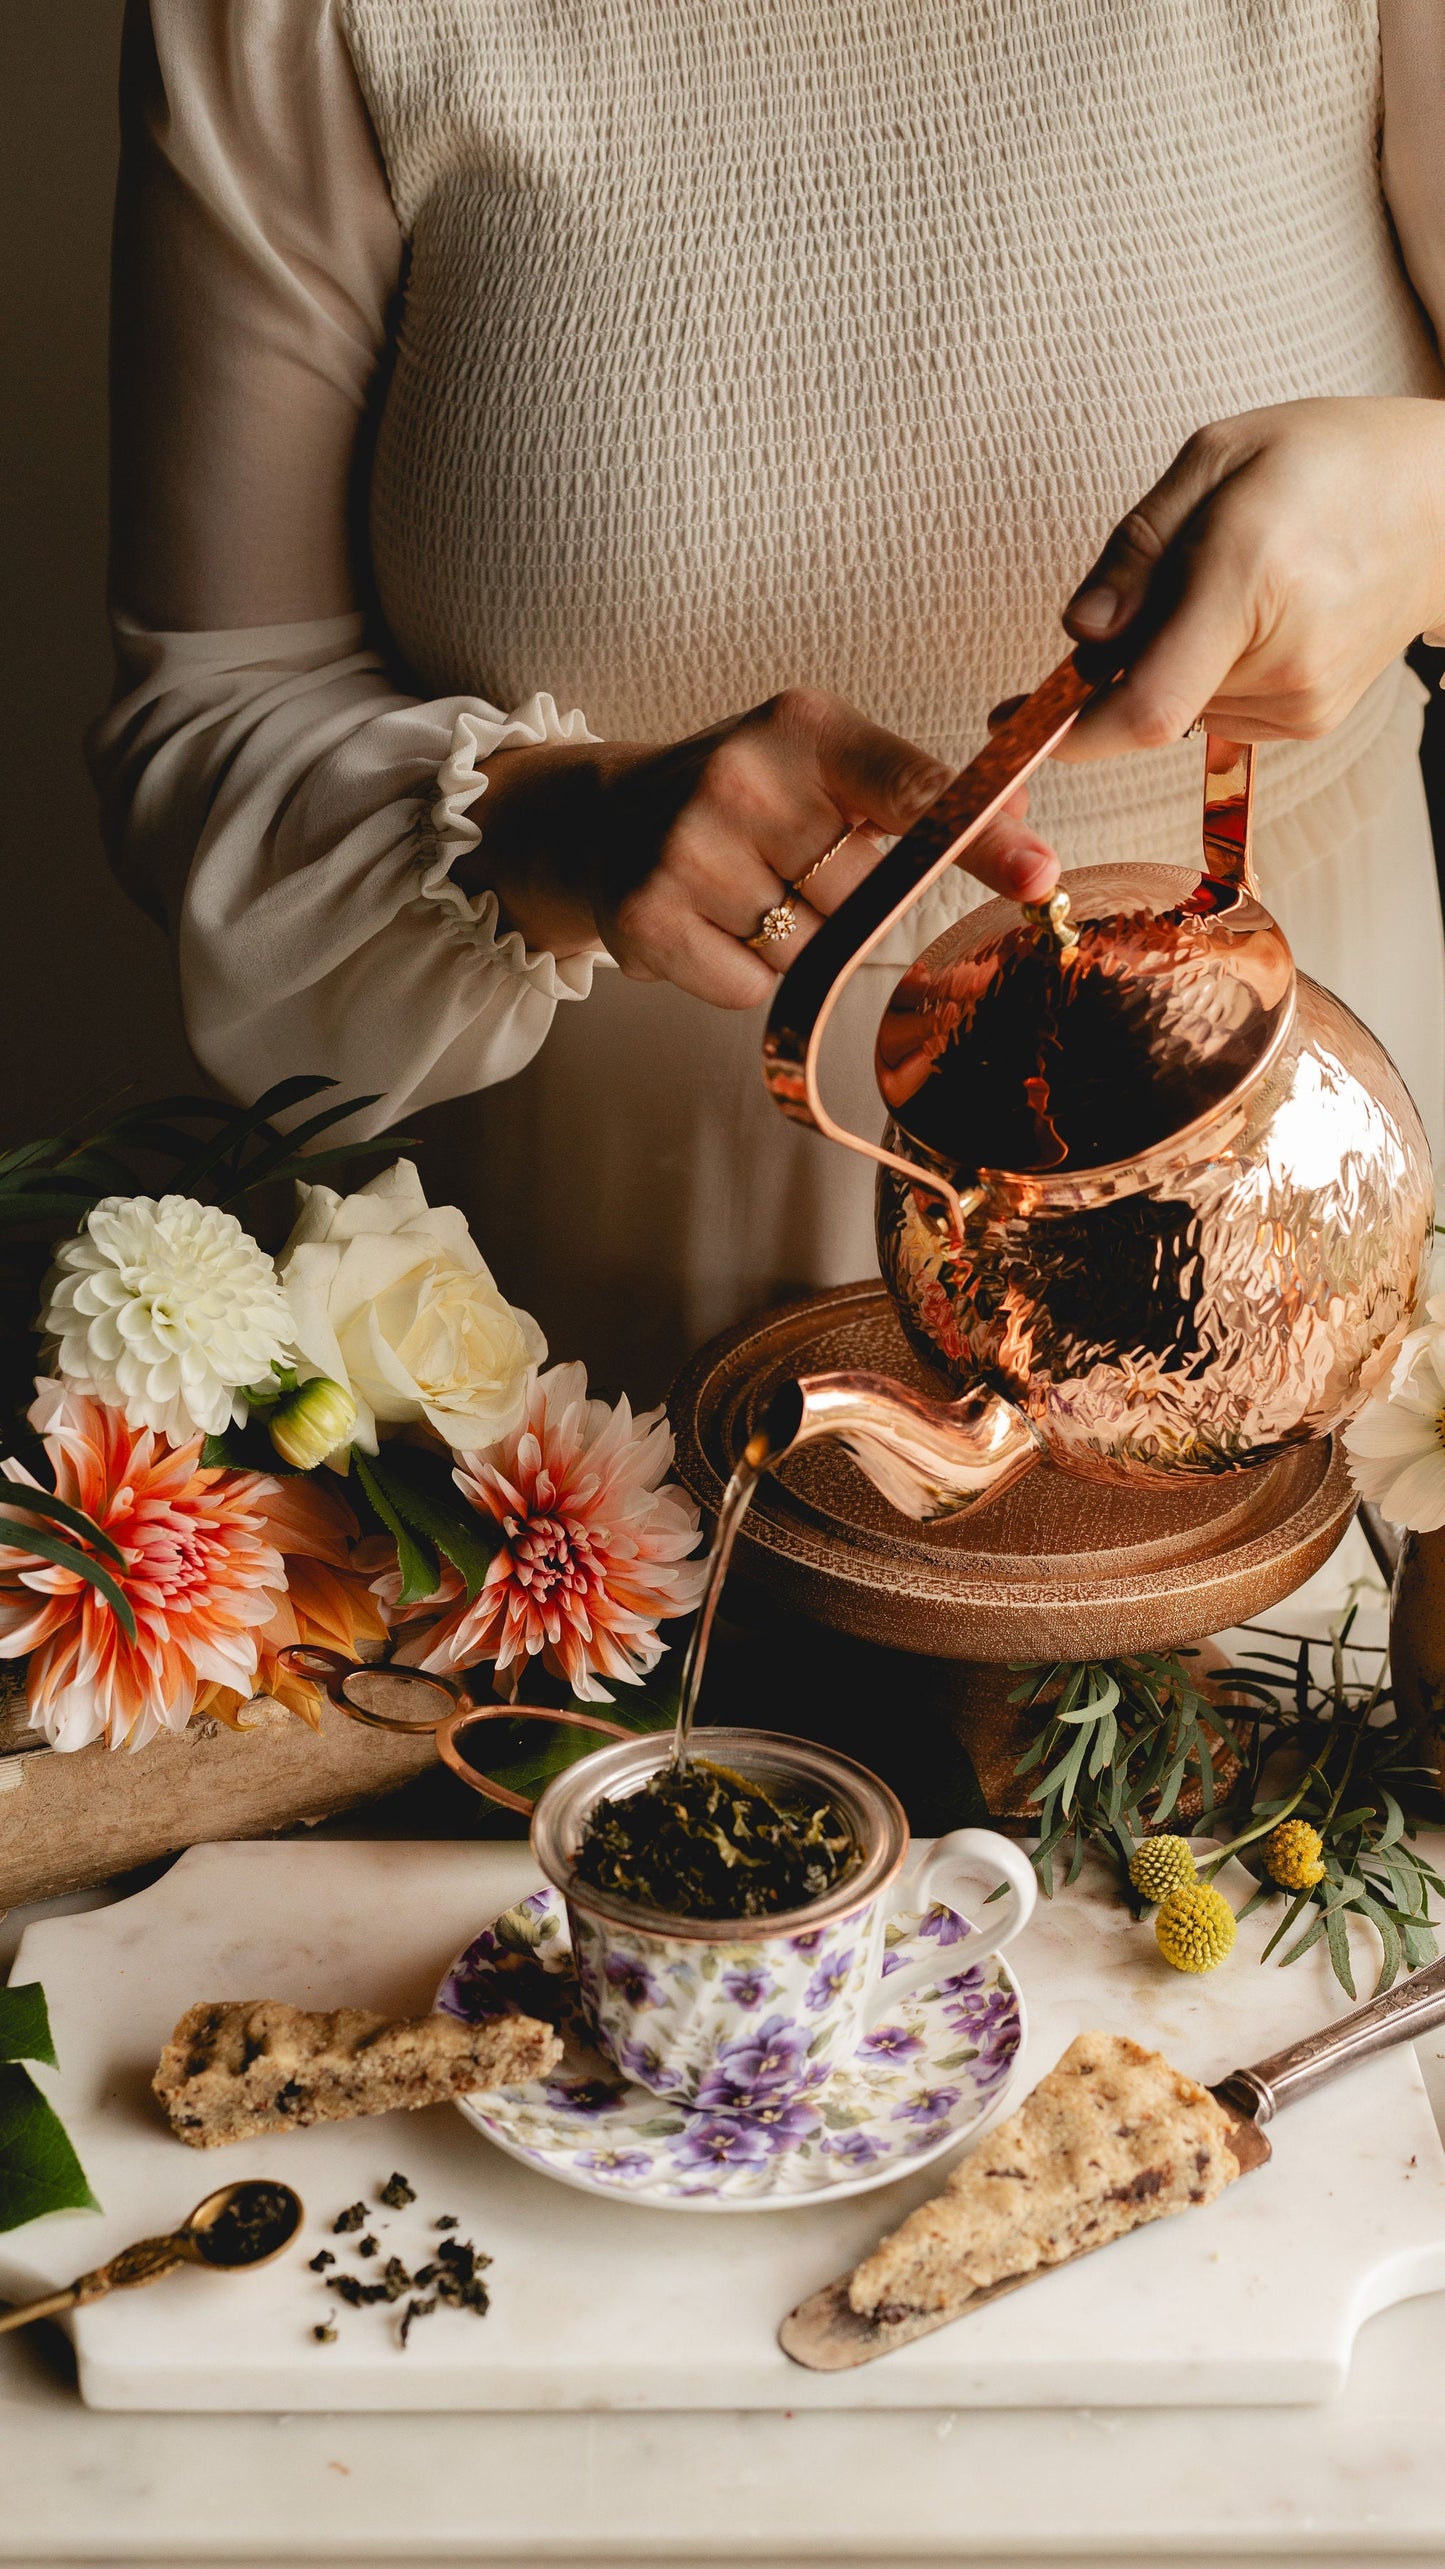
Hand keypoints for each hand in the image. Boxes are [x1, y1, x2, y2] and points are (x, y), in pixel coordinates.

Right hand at [460, 687, 1058, 1007]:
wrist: (602, 819)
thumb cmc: (743, 799)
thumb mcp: (824, 764)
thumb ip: (915, 795)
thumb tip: (1022, 827)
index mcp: (802, 729)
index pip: (910, 790)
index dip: (979, 839)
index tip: (1037, 873)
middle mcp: (740, 780)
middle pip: (862, 898)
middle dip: (841, 899)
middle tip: (785, 862)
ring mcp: (687, 850)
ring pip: (807, 950)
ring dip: (789, 938)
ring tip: (740, 892)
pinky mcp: (648, 918)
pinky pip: (752, 986)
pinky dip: (740, 972)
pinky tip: (706, 925)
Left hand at [1055, 396, 1444, 759]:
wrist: (1442, 507)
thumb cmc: (1327, 463)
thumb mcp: (1217, 457)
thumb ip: (1137, 548)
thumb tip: (1079, 632)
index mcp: (1252, 576)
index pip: (1144, 703)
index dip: (1070, 729)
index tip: (1013, 724)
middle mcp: (1282, 657)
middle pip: (1149, 697)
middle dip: (1121, 656)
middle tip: (1155, 585)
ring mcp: (1302, 701)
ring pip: (1180, 706)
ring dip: (1167, 659)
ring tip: (1227, 585)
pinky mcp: (1309, 720)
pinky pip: (1217, 710)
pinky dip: (1205, 671)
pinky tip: (1252, 616)